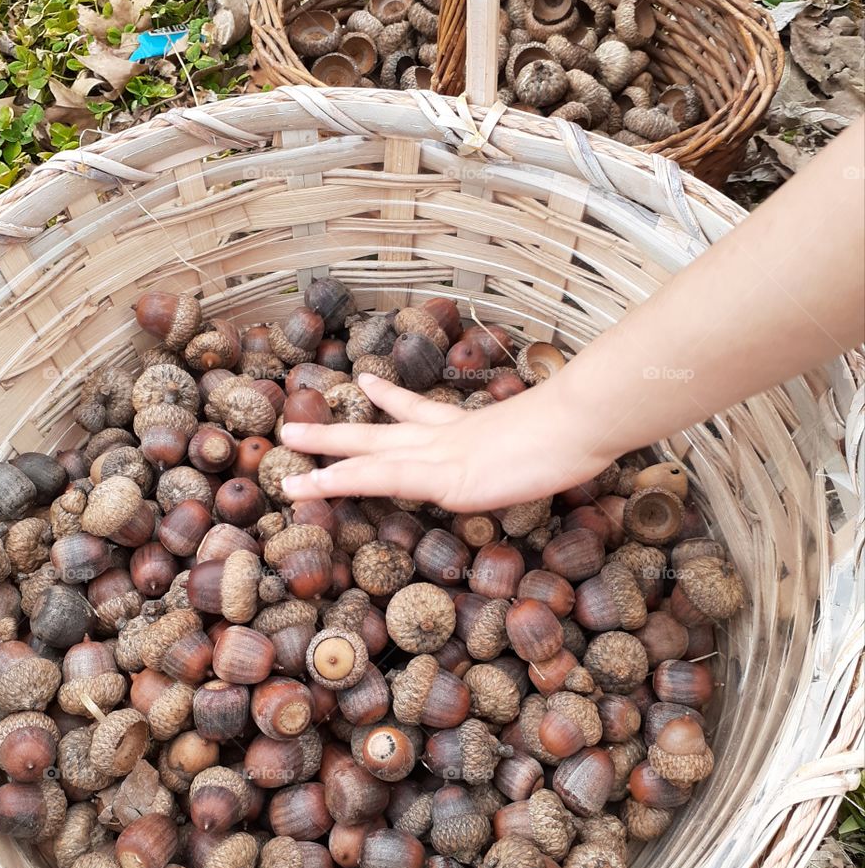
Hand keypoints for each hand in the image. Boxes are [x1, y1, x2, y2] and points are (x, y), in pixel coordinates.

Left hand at [279, 373, 610, 510]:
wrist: (581, 421)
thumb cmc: (579, 431)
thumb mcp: (555, 444)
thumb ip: (539, 448)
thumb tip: (557, 451)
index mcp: (470, 429)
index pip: (422, 412)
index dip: (392, 400)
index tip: (368, 384)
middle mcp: (447, 438)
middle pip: (381, 432)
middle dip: (339, 432)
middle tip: (297, 424)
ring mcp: (441, 457)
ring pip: (369, 453)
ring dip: (325, 452)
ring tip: (286, 445)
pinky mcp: (442, 478)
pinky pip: (380, 479)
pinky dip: (345, 480)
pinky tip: (314, 483)